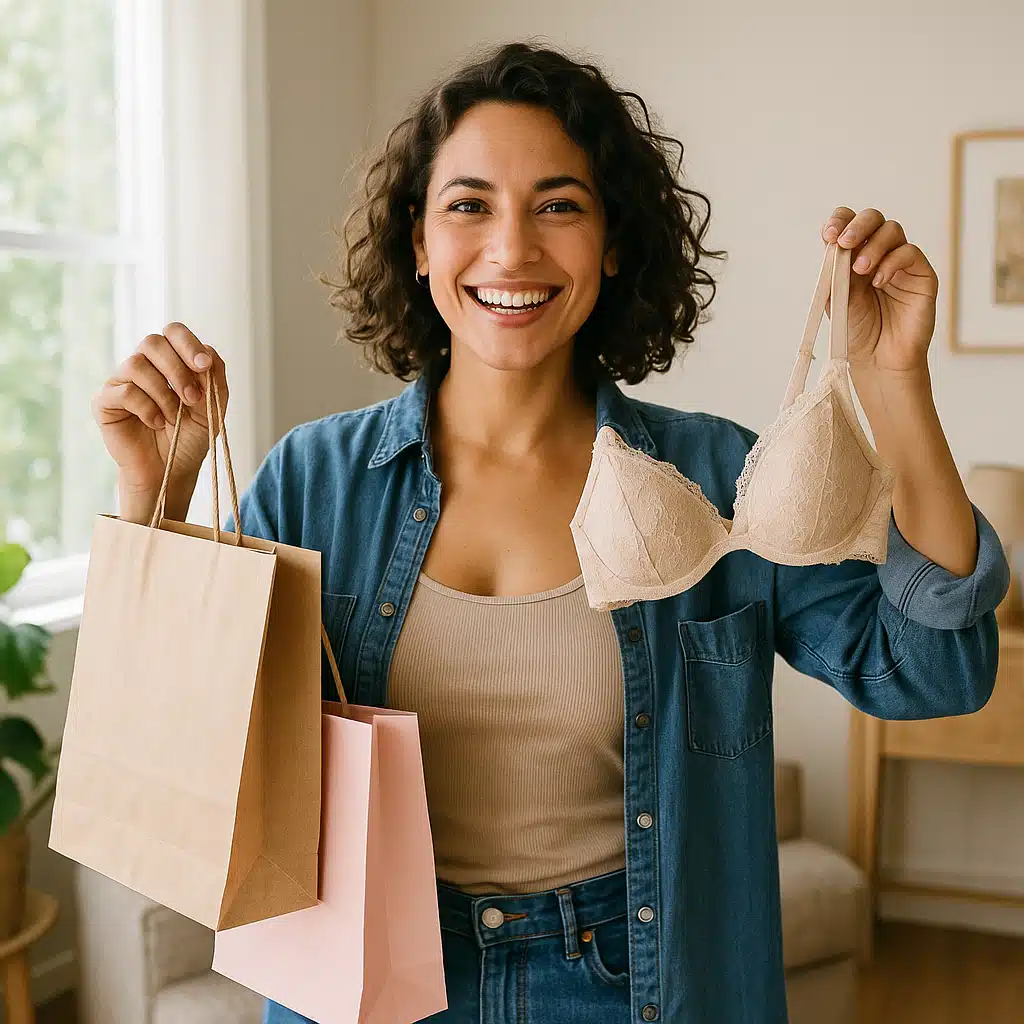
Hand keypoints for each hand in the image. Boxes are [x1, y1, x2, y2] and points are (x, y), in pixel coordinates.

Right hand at [93, 323, 228, 520]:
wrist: (170, 470)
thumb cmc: (189, 437)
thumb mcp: (212, 409)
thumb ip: (214, 380)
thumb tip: (208, 351)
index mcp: (169, 361)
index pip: (173, 332)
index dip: (189, 344)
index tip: (204, 366)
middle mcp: (143, 365)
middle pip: (152, 342)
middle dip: (178, 370)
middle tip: (192, 399)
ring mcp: (121, 381)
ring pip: (137, 364)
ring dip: (163, 393)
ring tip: (173, 418)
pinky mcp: (105, 401)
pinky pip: (124, 391)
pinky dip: (146, 408)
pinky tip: (156, 423)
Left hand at [822, 208, 937, 374]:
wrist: (877, 358)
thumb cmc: (856, 330)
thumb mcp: (836, 299)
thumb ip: (834, 272)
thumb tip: (833, 245)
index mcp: (852, 256)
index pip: (848, 224)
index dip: (839, 221)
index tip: (828, 234)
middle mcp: (877, 254)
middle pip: (872, 219)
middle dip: (857, 226)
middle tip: (845, 242)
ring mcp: (900, 262)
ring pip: (892, 230)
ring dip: (874, 245)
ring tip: (861, 270)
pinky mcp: (920, 274)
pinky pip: (910, 253)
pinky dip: (892, 262)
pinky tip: (879, 281)